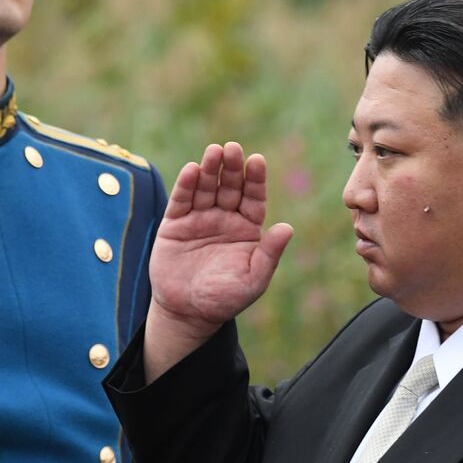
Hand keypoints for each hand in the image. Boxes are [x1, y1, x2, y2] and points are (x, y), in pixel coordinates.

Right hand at [144, 142, 292, 379]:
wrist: (188, 313)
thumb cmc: (225, 298)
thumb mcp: (253, 280)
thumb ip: (269, 254)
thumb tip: (288, 228)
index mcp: (247, 229)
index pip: (254, 198)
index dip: (255, 179)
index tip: (257, 161)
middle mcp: (225, 219)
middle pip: (230, 186)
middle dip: (232, 167)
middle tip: (233, 148)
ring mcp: (199, 219)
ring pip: (206, 188)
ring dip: (210, 169)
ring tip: (213, 152)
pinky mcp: (174, 224)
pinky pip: (182, 201)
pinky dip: (186, 185)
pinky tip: (192, 170)